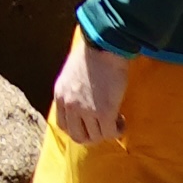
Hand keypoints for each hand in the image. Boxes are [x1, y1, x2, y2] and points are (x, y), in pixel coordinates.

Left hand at [52, 33, 129, 149]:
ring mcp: (86, 110)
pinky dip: (117, 131)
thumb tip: (83, 103)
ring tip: (115, 120)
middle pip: (78, 136)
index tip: (89, 124)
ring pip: (96, 137)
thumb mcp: (71, 74)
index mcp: (60, 95)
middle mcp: (70, 105)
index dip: (78, 128)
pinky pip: (110, 133)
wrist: (104, 45)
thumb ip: (73, 91)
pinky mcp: (104, 112)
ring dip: (107, 132)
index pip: (63, 125)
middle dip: (92, 136)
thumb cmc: (92, 54)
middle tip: (104, 126)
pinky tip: (121, 121)